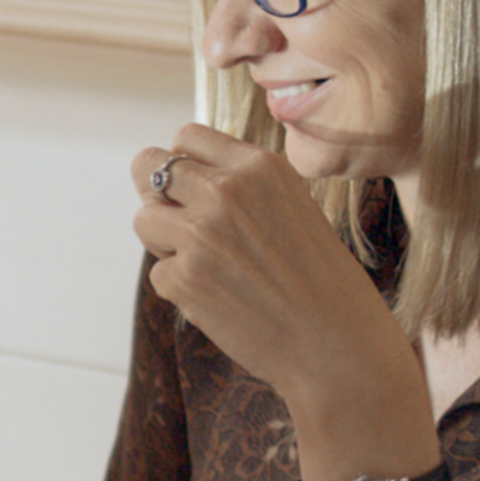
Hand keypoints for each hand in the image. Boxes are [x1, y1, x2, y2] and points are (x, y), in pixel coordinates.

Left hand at [130, 125, 414, 414]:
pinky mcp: (182, 277)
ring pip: (144, 220)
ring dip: (164, 242)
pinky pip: (159, 273)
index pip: (186, 137)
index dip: (180, 163)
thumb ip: (241, 189)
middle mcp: (225, 191)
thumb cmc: (320, 281)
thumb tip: (180, 179)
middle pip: (147, 167)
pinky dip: (181, 289)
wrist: (336, 343)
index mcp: (258, 166)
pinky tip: (221, 300)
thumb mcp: (291, 208)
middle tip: (176, 222)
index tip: (188, 186)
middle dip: (155, 195)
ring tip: (208, 265)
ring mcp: (200, 233)